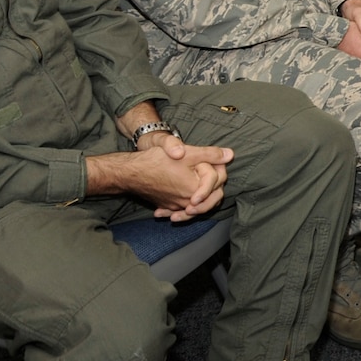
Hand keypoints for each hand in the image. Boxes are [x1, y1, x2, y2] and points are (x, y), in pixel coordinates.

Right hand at [89, 144, 232, 220]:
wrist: (130, 173)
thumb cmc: (156, 161)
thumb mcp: (187, 153)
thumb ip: (210, 155)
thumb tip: (230, 155)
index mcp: (195, 189)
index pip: (217, 182)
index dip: (218, 168)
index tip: (213, 161)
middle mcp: (186, 202)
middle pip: (210, 198)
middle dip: (213, 186)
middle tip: (214, 173)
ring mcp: (175, 205)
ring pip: (195, 205)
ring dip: (201, 197)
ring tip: (202, 185)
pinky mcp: (166, 205)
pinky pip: (180, 208)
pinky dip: (184, 203)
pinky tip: (184, 190)